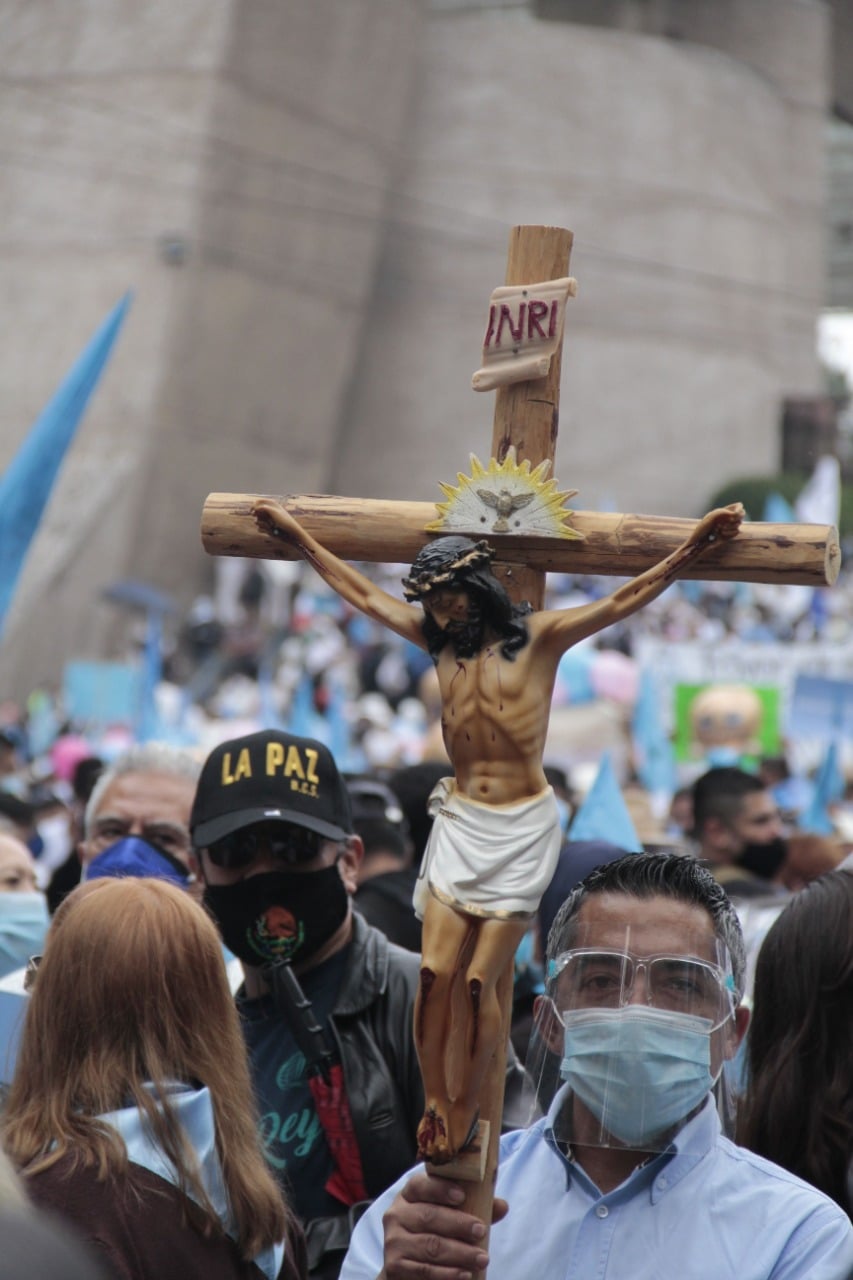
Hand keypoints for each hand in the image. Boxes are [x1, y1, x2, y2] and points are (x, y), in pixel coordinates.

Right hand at [253, 497, 301, 542]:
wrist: (291, 534)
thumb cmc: (284, 521)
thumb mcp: (274, 512)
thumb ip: (262, 508)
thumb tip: (254, 509)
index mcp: (272, 504)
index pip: (258, 501)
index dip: (254, 506)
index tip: (253, 511)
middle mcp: (269, 512)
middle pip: (256, 512)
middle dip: (259, 516)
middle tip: (266, 519)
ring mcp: (268, 520)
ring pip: (257, 521)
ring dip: (263, 524)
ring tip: (272, 526)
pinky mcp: (268, 528)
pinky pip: (259, 529)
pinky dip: (264, 530)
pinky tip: (271, 531)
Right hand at [382, 1171, 507, 1279]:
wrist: (408, 1265)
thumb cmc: (434, 1232)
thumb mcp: (450, 1214)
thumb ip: (475, 1207)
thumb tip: (502, 1205)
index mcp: (409, 1194)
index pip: (421, 1184)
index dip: (440, 1188)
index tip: (462, 1196)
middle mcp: (397, 1214)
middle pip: (429, 1216)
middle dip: (458, 1224)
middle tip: (481, 1231)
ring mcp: (393, 1241)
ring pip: (430, 1245)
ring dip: (459, 1253)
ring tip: (482, 1258)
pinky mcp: (395, 1266)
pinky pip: (424, 1270)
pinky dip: (447, 1273)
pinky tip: (465, 1274)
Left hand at [694, 502, 743, 544]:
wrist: (700, 542)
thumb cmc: (702, 528)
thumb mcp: (711, 517)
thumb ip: (723, 513)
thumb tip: (734, 514)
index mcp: (723, 511)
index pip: (738, 506)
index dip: (739, 508)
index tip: (735, 513)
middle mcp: (728, 518)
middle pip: (742, 514)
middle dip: (736, 517)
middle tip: (729, 520)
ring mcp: (729, 527)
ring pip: (739, 523)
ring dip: (729, 526)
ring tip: (718, 529)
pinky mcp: (730, 535)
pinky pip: (736, 531)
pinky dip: (729, 532)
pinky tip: (721, 534)